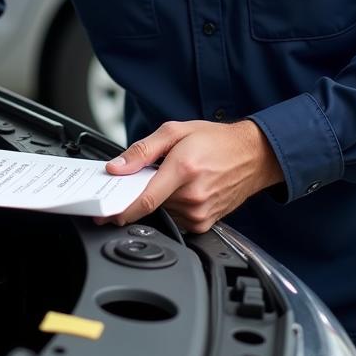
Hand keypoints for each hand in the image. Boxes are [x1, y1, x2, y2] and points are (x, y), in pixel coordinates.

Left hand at [100, 119, 283, 230]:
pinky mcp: (206, 224)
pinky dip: (172, 205)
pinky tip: (185, 188)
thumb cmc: (215, 140)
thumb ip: (142, 150)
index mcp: (183, 170)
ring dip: (159, 197)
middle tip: (153, 173)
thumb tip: (116, 168)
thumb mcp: (175, 131)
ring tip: (176, 176)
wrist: (252, 155)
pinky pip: (176, 219)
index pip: (145, 200)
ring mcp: (201, 213)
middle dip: (141, 191)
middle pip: (150, 204)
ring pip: (163, 212)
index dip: (120, 209)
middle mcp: (193, 196)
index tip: (102, 214)